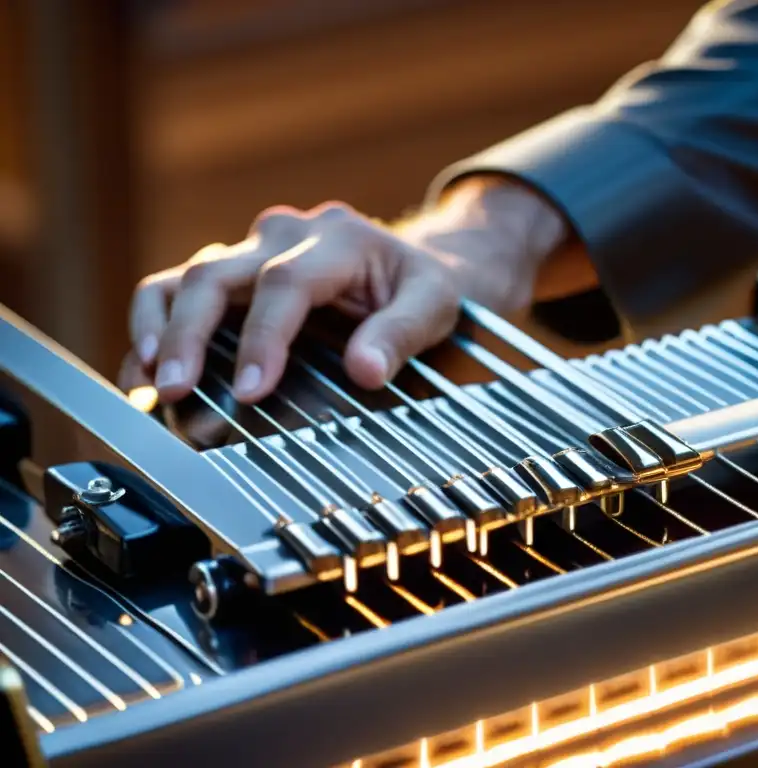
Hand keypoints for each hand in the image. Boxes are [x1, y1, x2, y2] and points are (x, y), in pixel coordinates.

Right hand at [118, 177, 569, 402]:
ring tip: (150, 380)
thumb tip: (366, 371)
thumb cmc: (419, 286)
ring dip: (159, 327)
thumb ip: (402, 334)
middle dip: (190, 333)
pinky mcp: (232, 270)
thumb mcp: (433, 304)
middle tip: (177, 388)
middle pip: (217, 273)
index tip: (251, 390)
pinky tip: (144, 371)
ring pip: (186, 276)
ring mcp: (251, 249)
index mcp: (338, 239)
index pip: (286, 283)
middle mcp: (285, 235)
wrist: (405, 261)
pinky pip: (177, 288)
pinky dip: (154, 326)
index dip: (263, 337)